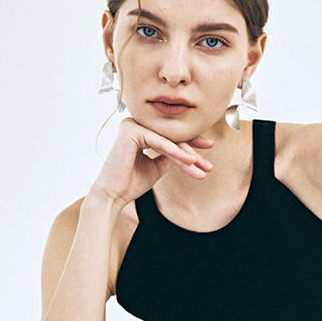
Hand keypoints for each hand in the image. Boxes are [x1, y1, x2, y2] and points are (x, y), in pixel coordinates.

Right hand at [93, 117, 213, 208]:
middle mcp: (134, 124)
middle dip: (192, 152)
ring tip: (203, 167)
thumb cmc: (131, 183)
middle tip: (208, 165)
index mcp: (138, 131)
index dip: (190, 143)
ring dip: (188, 156)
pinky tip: (191, 160)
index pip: (169, 136)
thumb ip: (170, 156)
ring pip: (168, 141)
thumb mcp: (157, 167)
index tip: (208, 149)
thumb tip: (190, 151)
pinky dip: (176, 152)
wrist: (113, 196)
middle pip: (170, 137)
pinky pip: (160, 142)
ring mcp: (132, 125)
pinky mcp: (131, 130)